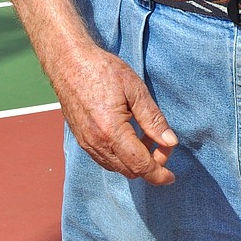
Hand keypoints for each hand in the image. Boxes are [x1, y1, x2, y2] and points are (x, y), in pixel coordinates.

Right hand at [54, 41, 178, 184]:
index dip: (158, 174)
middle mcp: (96, 143)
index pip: (140, 165)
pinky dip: (122, 156)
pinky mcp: (81, 139)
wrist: (69, 63)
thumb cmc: (103, 71)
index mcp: (111, 132)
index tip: (172, 177)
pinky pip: (105, 159)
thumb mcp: (135, 90)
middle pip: (129, 170)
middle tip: (164, 144)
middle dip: (150, 165)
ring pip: (116, 167)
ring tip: (148, 136)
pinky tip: (131, 137)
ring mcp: (86, 143)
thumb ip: (153, 119)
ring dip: (136, 161)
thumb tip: (170, 142)